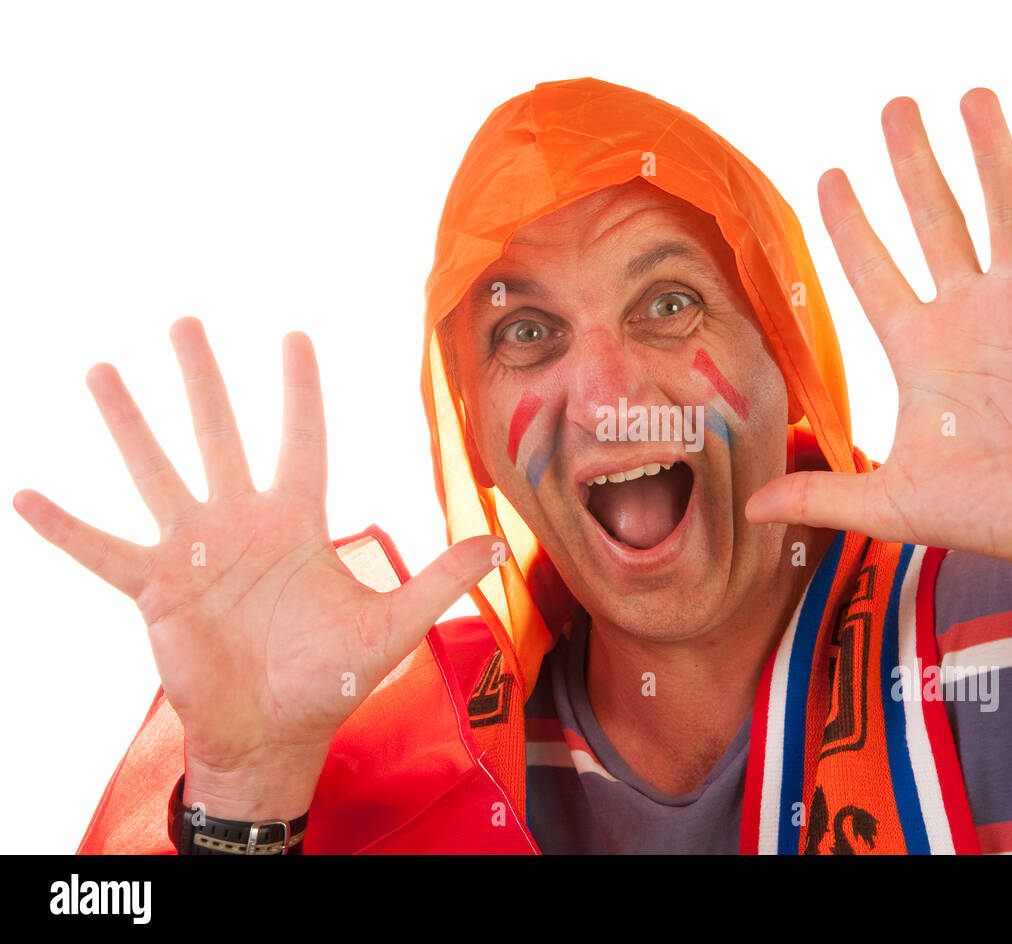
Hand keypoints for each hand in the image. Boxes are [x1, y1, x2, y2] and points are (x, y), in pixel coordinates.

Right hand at [13, 317, 498, 816]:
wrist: (276, 731)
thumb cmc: (331, 676)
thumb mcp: (393, 624)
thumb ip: (440, 578)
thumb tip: (501, 542)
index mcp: (298, 523)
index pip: (302, 440)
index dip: (300, 391)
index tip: (295, 335)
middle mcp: (242, 524)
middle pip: (221, 435)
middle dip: (204, 380)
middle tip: (184, 322)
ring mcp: (194, 552)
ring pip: (158, 472)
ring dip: (130, 424)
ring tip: (102, 371)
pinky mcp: (155, 589)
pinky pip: (103, 551)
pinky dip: (66, 527)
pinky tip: (26, 493)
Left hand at [747, 89, 1011, 573]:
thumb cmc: (987, 512)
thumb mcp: (889, 504)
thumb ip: (820, 497)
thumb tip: (749, 510)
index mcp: (919, 349)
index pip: (872, 272)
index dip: (849, 225)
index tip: (827, 177)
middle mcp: (966, 317)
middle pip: (933, 221)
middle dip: (912, 164)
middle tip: (895, 107)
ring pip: (1002, 214)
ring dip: (990, 155)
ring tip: (972, 96)